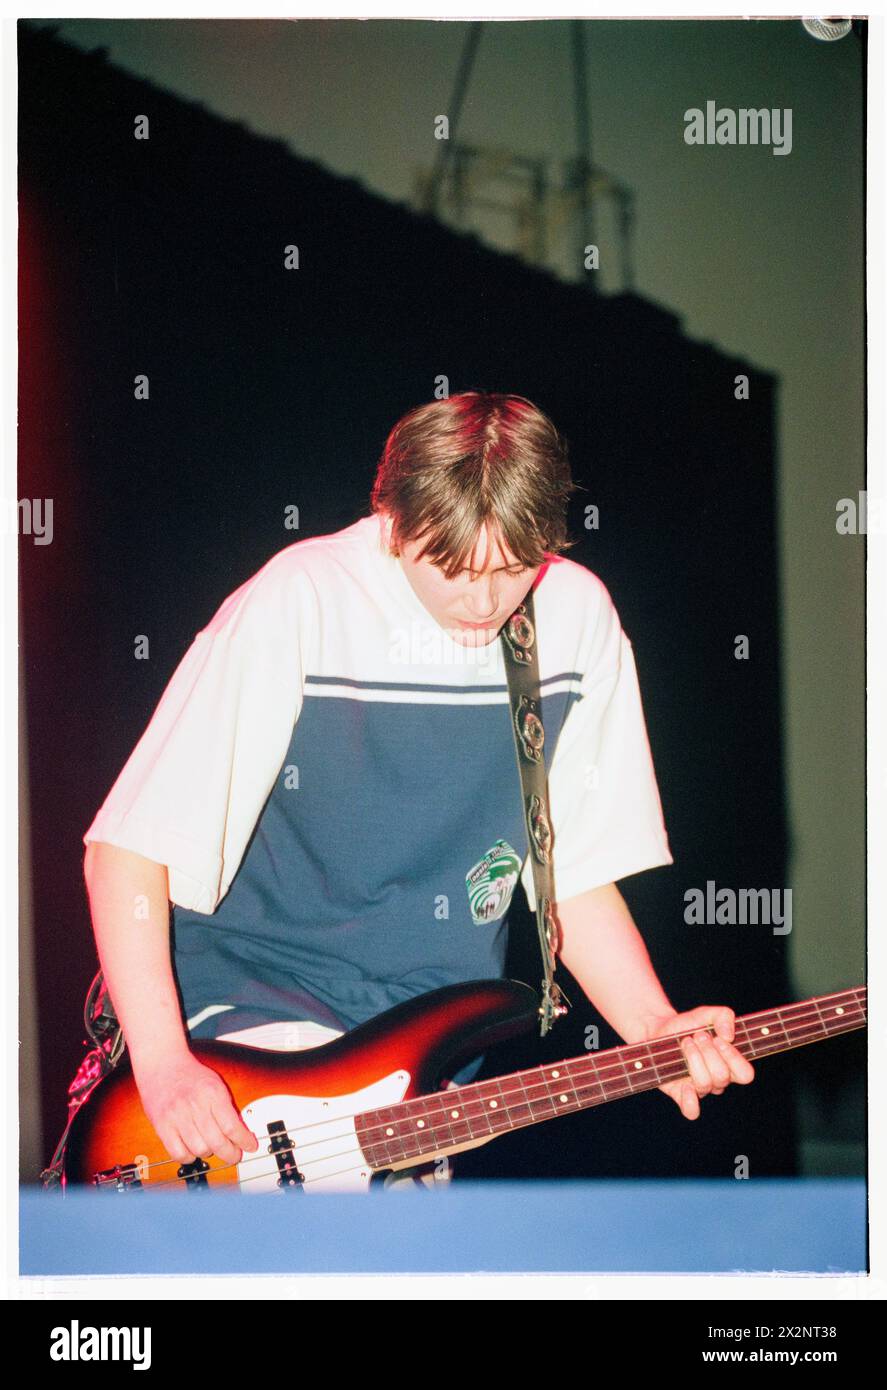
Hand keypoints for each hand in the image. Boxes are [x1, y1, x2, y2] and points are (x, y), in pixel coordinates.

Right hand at [134, 1049, 258, 1165]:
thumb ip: (227, 1107)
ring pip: (199, 1150)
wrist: (162, 1065)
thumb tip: (242, 1132)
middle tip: (234, 1155)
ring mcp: (177, 1116)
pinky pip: (178, 1153)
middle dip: (230, 1154)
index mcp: (212, 1093)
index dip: (243, 1141)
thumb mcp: (215, 1084)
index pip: (231, 1126)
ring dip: (209, 1153)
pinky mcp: (162, 1126)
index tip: (250, 1146)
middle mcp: (195, 1105)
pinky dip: (188, 1156)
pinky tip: (193, 1150)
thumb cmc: (191, 1075)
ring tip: (211, 1147)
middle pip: (217, 1142)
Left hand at [646, 1006, 755, 1119]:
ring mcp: (698, 1088)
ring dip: (694, 1059)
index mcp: (728, 1064)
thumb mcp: (706, 1013)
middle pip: (722, 1076)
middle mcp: (716, 1080)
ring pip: (705, 1085)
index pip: (745, 1074)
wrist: (658, 1029)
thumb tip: (728, 1036)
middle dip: (708, 1052)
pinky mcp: (679, 1093)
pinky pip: (691, 1111)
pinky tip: (685, 1086)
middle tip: (697, 1036)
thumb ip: (724, 1015)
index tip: (718, 1039)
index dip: (734, 1057)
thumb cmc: (687, 1025)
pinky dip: (690, 1101)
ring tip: (686, 1043)